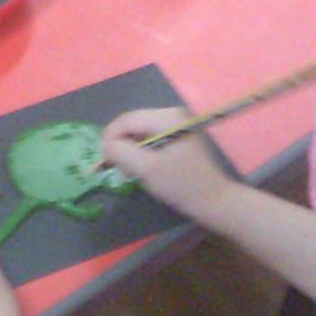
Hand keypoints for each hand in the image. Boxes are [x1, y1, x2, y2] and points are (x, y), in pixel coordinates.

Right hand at [100, 109, 235, 224]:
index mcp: (167, 117)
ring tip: (127, 172)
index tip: (101, 160)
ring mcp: (176, 125)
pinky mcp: (178, 137)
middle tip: (114, 168)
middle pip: (133, 124)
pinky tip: (141, 169)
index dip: (109, 137)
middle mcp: (172, 114)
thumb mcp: (147, 169)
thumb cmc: (181, 185)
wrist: (214, 201)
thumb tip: (105, 144)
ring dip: (130, 151)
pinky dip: (142, 153)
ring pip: (140, 133)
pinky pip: (150, 139)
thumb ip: (121, 152)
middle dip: (121, 145)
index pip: (127, 120)